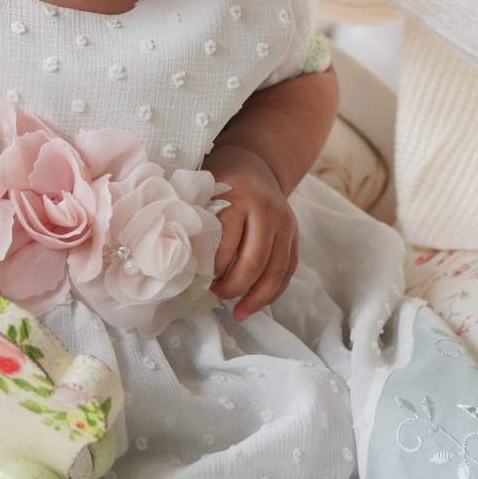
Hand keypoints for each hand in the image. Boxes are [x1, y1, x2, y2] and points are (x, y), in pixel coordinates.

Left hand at [206, 148, 300, 321]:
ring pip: (276, 271)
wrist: (255, 165)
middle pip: (255, 261)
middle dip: (234, 287)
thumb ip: (198, 221)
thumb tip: (182, 263)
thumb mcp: (205, 192)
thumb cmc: (221, 182)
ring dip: (257, 297)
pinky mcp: (294, 235)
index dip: (213, 268)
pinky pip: (288, 270)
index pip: (227, 243)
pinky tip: (256, 303)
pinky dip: (273, 291)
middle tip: (215, 296)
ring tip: (238, 313)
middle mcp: (267, 211)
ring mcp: (285, 224)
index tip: (199, 280)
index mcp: (239, 198)